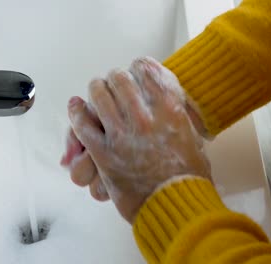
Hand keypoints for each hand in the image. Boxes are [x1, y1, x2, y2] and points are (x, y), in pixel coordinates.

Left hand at [67, 57, 210, 222]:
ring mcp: (121, 134)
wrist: (176, 205)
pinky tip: (76, 106)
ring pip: (99, 95)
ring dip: (96, 88)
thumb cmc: (188, 175)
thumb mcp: (194, 138)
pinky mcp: (103, 153)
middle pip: (119, 79)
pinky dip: (77, 112)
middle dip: (116, 77)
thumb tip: (174, 104)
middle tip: (115, 81)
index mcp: (169, 108)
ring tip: (97, 89)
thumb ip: (181, 118)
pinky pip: (82, 125)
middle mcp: (143, 116)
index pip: (146, 69)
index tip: (137, 68)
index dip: (139, 66)